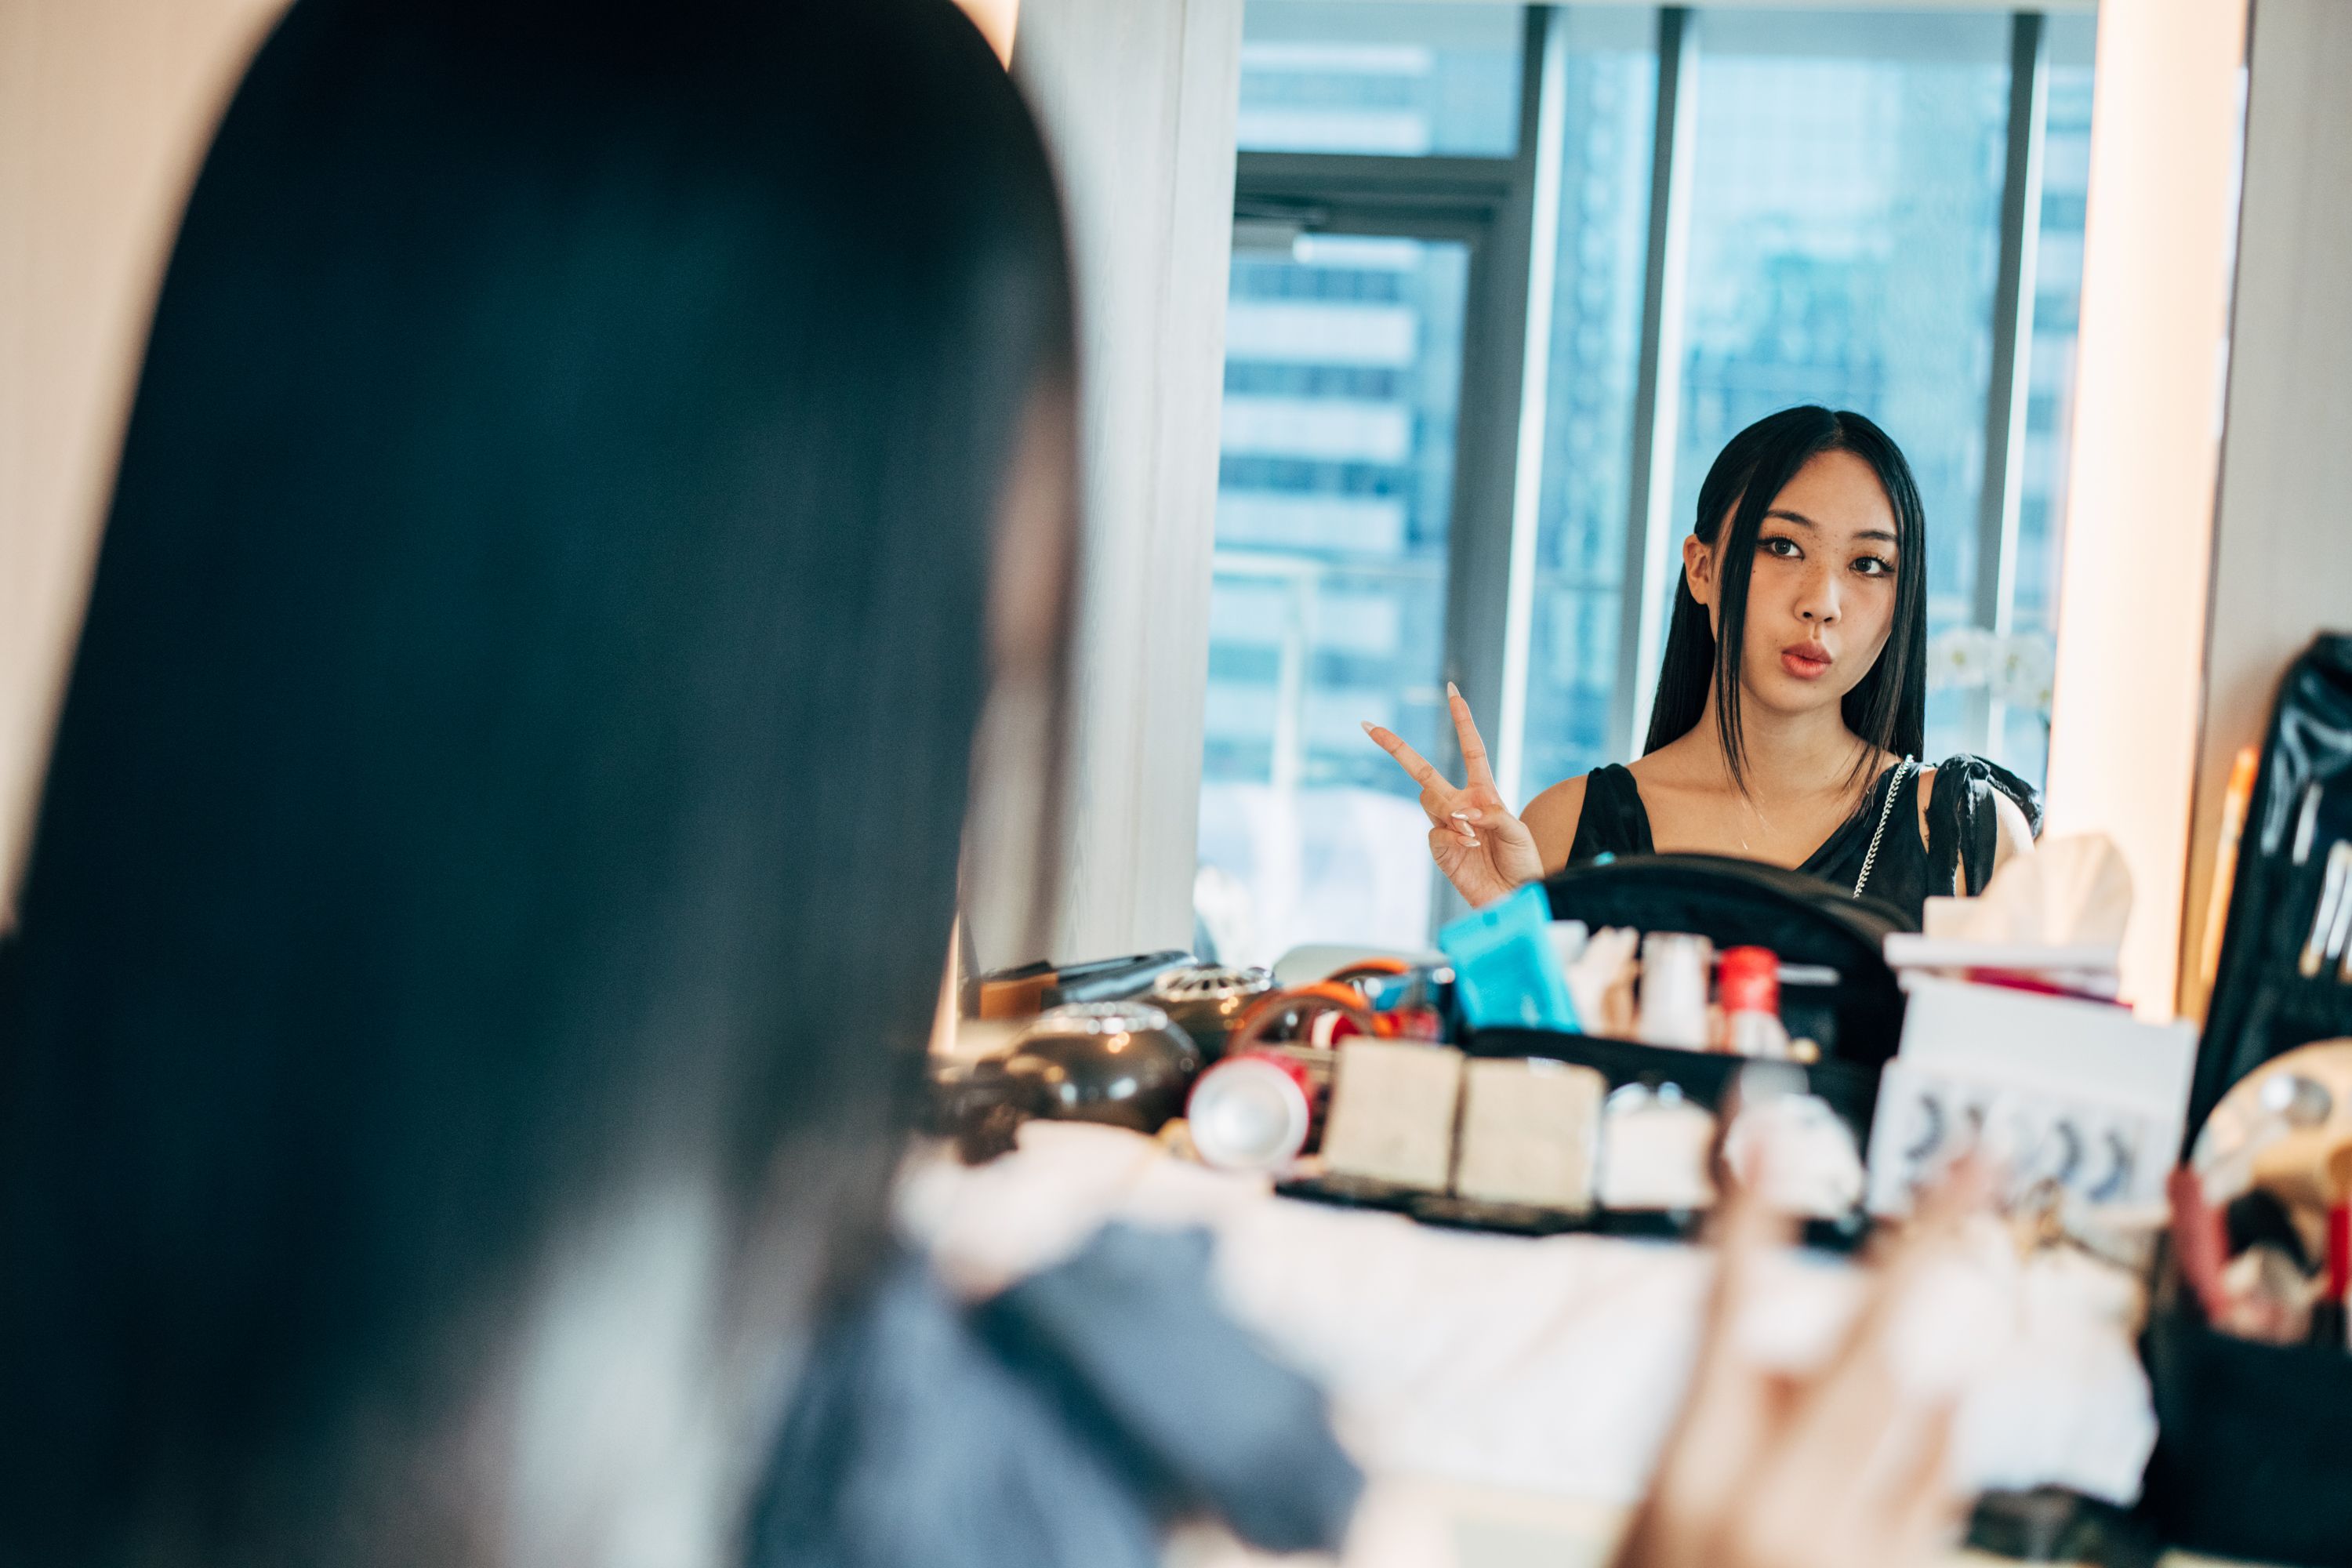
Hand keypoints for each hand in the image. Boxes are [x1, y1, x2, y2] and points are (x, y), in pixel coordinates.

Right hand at [1363, 684, 1542, 907]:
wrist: (1516, 897)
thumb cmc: (1523, 863)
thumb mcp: (1518, 832)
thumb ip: (1494, 815)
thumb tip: (1465, 811)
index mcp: (1485, 793)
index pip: (1471, 750)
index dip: (1462, 721)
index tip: (1452, 692)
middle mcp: (1461, 806)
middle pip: (1423, 771)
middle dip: (1396, 748)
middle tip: (1369, 726)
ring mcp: (1447, 828)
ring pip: (1429, 800)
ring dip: (1450, 810)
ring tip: (1475, 833)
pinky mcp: (1440, 850)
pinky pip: (1436, 832)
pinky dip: (1454, 836)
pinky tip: (1470, 846)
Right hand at [1612, 1167, 1989, 1567]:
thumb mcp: (1669, 1495)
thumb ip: (1734, 1419)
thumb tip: (1812, 1358)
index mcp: (1690, 1471)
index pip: (1722, 1316)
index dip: (1745, 1218)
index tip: (1762, 1130)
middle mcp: (1773, 1507)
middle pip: (1871, 1352)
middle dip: (1929, 1244)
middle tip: (1979, 1156)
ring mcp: (1845, 1551)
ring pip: (1925, 1414)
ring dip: (1916, 1369)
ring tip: (1877, 1378)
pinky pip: (1941, 1479)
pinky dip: (1933, 1433)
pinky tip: (1922, 1415)